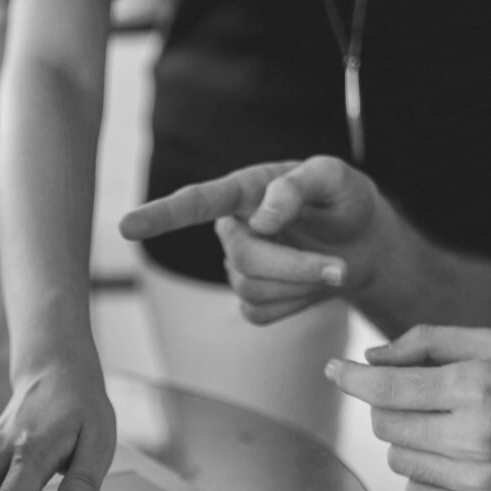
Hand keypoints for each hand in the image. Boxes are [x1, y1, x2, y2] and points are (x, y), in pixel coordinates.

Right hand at [119, 156, 390, 323]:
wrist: (365, 244)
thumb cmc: (345, 201)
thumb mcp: (335, 177)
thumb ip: (297, 186)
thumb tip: (261, 219)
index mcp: (244, 190)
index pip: (195, 202)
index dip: (160, 216)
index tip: (126, 226)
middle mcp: (234, 228)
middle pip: (243, 258)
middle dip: (295, 267)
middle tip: (340, 267)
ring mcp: (239, 267)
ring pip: (253, 289)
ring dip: (302, 284)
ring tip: (333, 267)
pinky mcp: (251, 300)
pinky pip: (261, 313)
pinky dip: (297, 305)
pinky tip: (310, 286)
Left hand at [325, 325, 490, 490]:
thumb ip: (426, 342)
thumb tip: (369, 359)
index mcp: (477, 388)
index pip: (388, 389)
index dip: (352, 378)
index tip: (334, 369)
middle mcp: (474, 437)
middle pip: (385, 425)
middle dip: (391, 406)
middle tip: (421, 398)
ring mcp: (478, 481)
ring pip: (397, 459)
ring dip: (409, 440)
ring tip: (448, 427)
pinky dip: (424, 474)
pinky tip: (456, 457)